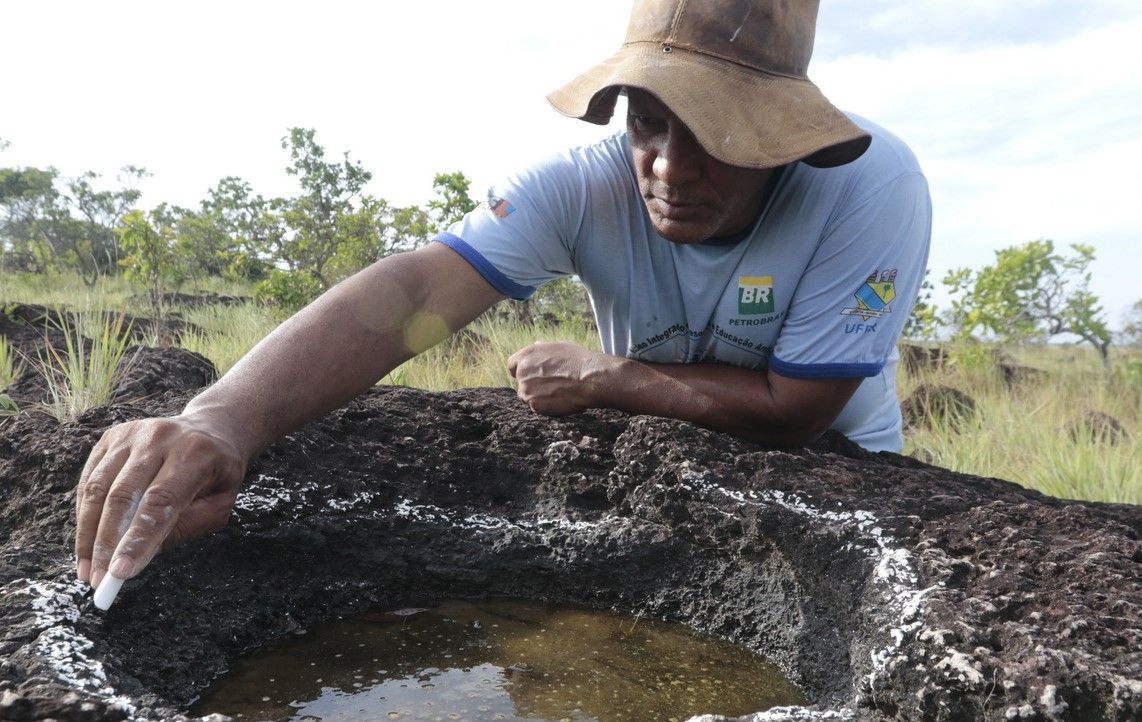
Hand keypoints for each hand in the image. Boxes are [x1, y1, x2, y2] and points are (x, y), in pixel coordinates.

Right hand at [75, 414, 246, 587]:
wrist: (210, 430)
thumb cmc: (218, 473)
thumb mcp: (221, 502)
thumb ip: (189, 525)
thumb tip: (143, 554)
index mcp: (195, 452)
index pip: (160, 501)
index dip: (138, 539)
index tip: (120, 574)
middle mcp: (159, 437)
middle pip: (122, 496)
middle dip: (107, 544)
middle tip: (99, 581)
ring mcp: (131, 435)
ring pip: (97, 488)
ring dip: (88, 535)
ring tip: (87, 571)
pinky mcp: (110, 438)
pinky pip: (89, 480)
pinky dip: (83, 516)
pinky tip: (86, 544)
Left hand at [507, 341, 620, 415]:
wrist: (588, 379)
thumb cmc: (577, 361)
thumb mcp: (557, 347)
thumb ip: (540, 350)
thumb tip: (535, 346)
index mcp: (525, 356)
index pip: (512, 365)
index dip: (522, 371)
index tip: (531, 375)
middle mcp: (522, 372)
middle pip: (521, 383)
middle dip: (532, 385)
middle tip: (550, 385)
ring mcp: (527, 390)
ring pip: (528, 397)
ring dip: (538, 397)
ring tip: (558, 392)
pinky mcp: (535, 406)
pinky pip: (537, 408)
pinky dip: (546, 406)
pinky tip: (560, 399)